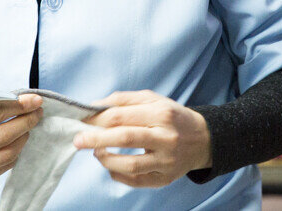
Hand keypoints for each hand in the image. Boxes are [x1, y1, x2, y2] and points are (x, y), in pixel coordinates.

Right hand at [0, 94, 43, 185]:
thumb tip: (27, 102)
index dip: (19, 105)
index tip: (35, 100)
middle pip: (3, 136)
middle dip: (26, 121)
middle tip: (37, 112)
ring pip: (7, 154)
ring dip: (23, 137)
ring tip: (27, 126)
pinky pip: (3, 166)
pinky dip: (15, 152)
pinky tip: (16, 141)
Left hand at [72, 90, 210, 188]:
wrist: (203, 139)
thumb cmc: (172, 117)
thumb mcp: (154, 99)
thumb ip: (125, 99)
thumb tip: (95, 106)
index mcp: (162, 113)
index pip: (122, 115)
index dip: (98, 119)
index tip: (82, 120)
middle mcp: (167, 137)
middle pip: (125, 138)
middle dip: (96, 139)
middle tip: (78, 140)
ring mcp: (167, 161)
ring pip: (131, 165)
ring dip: (106, 159)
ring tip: (97, 153)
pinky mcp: (165, 178)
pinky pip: (136, 181)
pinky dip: (118, 175)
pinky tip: (111, 166)